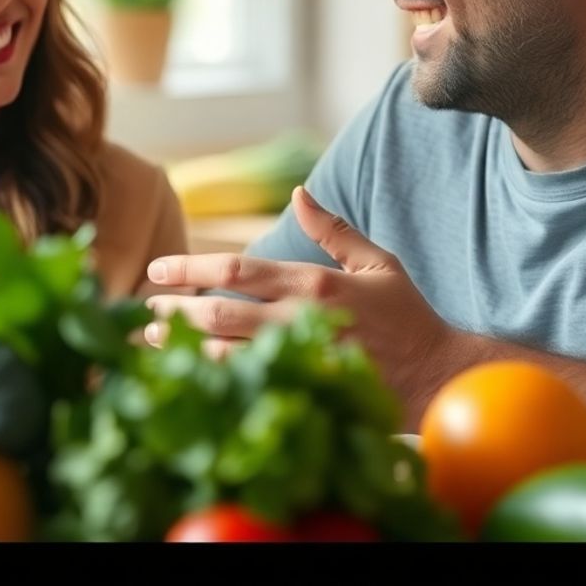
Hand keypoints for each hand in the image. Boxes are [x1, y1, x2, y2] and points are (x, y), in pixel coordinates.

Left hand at [144, 186, 452, 405]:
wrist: (440, 375)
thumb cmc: (407, 316)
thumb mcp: (377, 262)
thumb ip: (333, 229)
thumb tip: (298, 194)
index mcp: (314, 282)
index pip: (238, 270)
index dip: (190, 268)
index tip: (155, 270)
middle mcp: (302, 320)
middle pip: (221, 313)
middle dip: (176, 309)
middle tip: (145, 308)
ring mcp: (303, 360)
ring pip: (228, 353)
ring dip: (184, 346)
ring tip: (150, 339)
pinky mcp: (307, 392)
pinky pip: (250, 387)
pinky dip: (213, 380)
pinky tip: (185, 377)